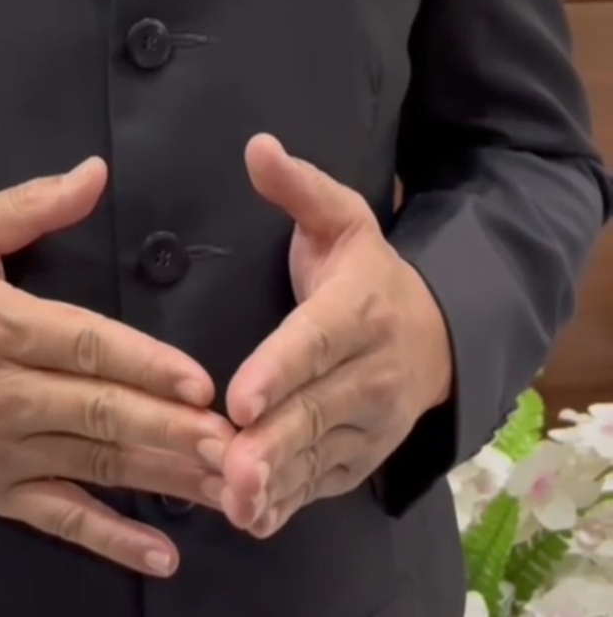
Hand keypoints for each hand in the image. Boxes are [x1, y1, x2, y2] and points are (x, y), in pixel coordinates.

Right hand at [0, 157, 233, 577]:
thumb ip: (31, 204)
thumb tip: (96, 171)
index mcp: (0, 324)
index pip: (84, 346)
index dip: (144, 365)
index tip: (200, 382)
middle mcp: (2, 393)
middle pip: (96, 414)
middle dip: (168, 430)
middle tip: (232, 443)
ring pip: (91, 467)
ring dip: (160, 481)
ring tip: (222, 487)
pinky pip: (60, 520)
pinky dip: (112, 541)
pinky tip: (162, 556)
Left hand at [202, 136, 452, 539]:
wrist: (437, 334)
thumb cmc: (365, 271)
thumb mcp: (341, 217)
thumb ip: (298, 186)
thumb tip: (256, 145)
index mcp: (360, 308)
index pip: (317, 340)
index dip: (280, 368)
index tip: (241, 396)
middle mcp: (372, 371)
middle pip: (316, 410)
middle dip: (271, 442)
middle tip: (228, 466)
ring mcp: (370, 421)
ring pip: (319, 454)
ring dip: (278, 482)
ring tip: (235, 501)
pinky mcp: (361, 456)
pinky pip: (324, 482)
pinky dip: (290, 503)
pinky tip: (253, 518)